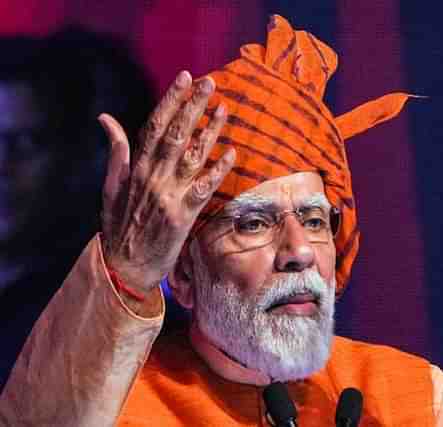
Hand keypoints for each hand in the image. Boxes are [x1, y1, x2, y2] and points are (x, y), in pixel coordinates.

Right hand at [98, 71, 235, 295]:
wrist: (123, 268)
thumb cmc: (119, 226)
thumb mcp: (110, 187)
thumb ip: (116, 152)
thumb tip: (107, 119)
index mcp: (134, 169)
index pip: (154, 126)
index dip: (170, 100)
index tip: (184, 78)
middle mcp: (152, 178)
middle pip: (176, 135)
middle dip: (193, 106)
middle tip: (209, 83)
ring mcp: (168, 197)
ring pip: (192, 157)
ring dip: (210, 131)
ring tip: (224, 109)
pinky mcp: (183, 216)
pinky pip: (204, 189)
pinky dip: (217, 170)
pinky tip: (231, 153)